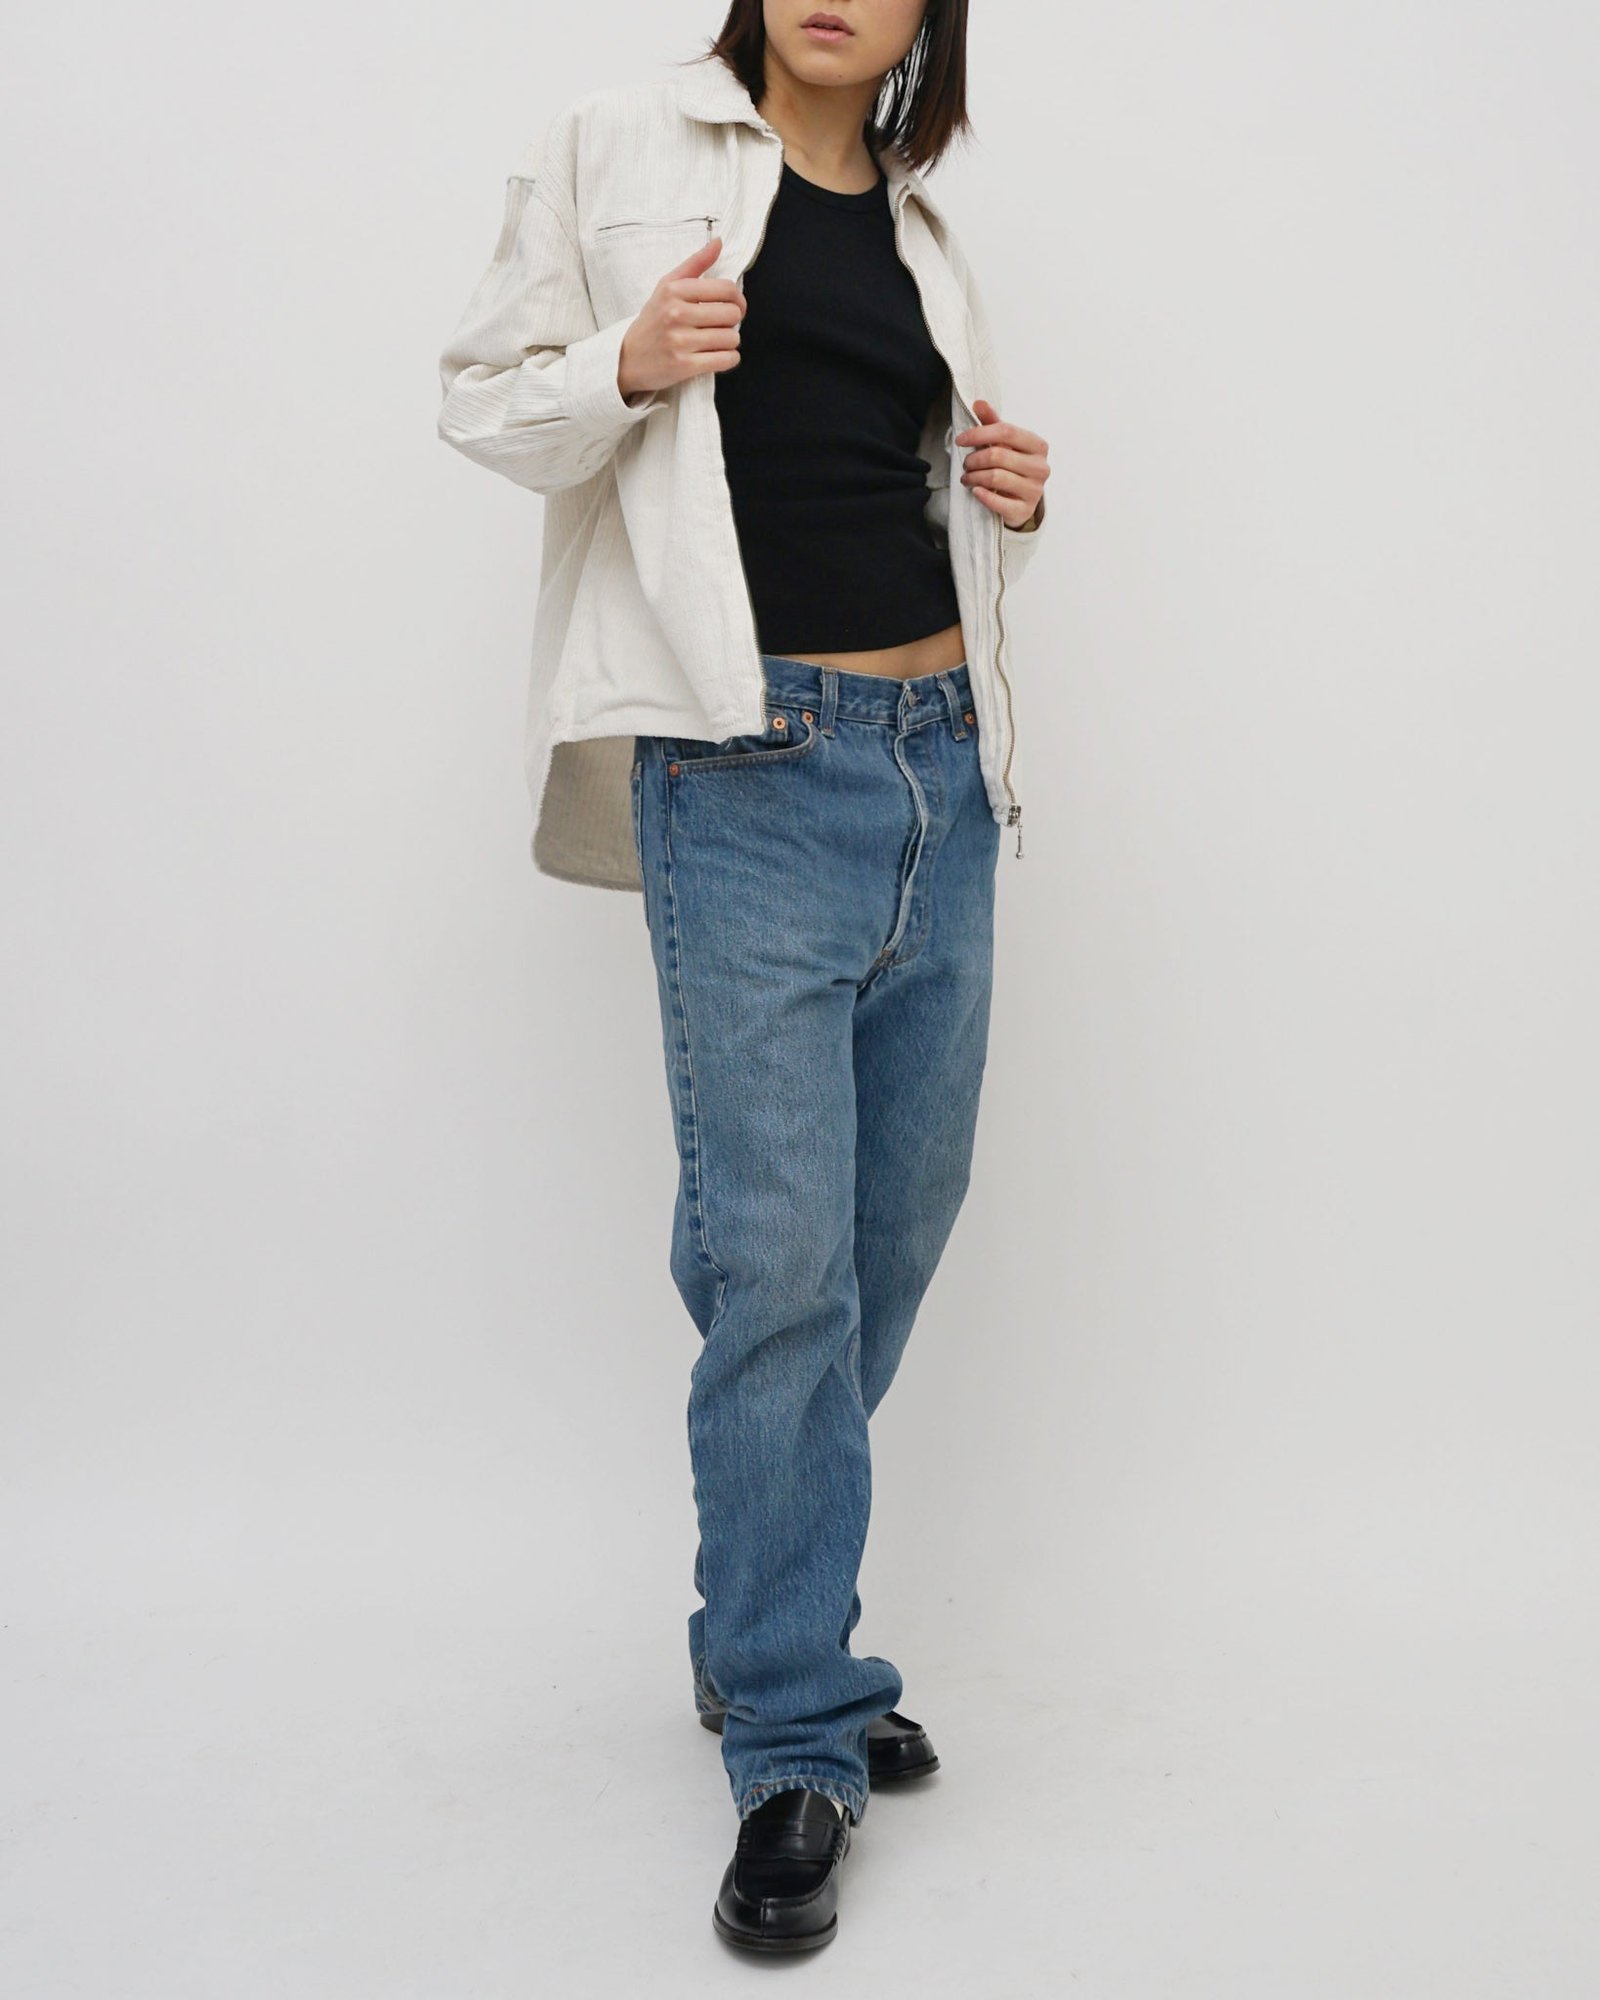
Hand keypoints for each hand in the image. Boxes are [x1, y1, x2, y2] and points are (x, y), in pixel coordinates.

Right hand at [616, 237, 745, 401]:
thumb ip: (695, 264)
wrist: (627, 358)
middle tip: (722, 326)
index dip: (738, 299)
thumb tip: (719, 241)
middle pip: (731, 314)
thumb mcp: (667, 286)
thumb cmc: (654, 320)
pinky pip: (725, 360)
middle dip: (733, 322)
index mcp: (674, 290)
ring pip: (731, 338)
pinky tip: (719, 356)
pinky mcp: (683, 366)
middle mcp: (676, 314)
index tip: (734, 306)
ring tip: (717, 341)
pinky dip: (729, 359)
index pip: (726, 289)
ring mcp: (679, 341)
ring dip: (731, 342)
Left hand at [955, 398, 1048, 528]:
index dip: (979, 433)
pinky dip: (983, 495)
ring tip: (967, 478)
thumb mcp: (1005, 444)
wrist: (1022, 501)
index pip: (1006, 431)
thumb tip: (978, 402)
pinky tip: (975, 491)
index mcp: (1038, 445)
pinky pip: (998, 502)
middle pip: (998, 455)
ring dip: (974, 477)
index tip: (960, 440)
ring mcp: (1035, 490)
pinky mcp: (1025, 509)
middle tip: (966, 464)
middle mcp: (1040, 467)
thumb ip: (993, 423)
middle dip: (974, 459)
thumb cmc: (1012, 468)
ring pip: (995, 477)